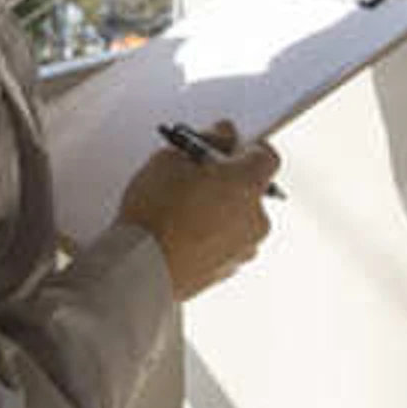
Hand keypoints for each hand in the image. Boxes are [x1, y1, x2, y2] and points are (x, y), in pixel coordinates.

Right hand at [115, 120, 281, 301]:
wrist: (139, 267)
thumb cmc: (154, 215)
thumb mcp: (171, 158)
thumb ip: (205, 140)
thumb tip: (220, 137)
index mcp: (248, 185)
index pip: (266, 156)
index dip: (245, 148)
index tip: (225, 146)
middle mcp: (256, 219)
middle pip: (252, 190)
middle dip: (229, 180)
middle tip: (195, 176)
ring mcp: (244, 248)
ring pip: (239, 219)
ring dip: (220, 210)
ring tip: (182, 209)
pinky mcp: (228, 270)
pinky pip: (227, 243)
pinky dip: (211, 235)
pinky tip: (181, 232)